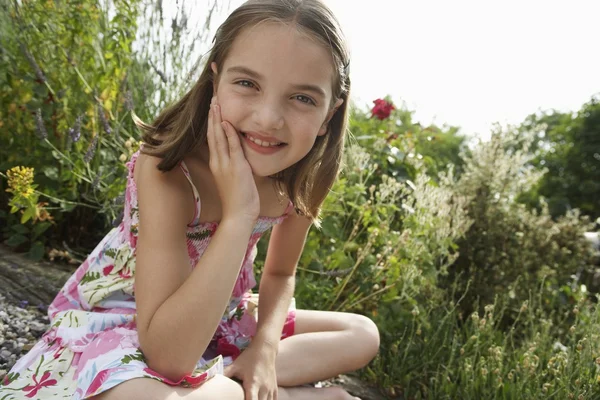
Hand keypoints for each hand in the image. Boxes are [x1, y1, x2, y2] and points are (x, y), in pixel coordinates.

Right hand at [207, 97, 259, 224]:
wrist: (238, 215)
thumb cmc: (239, 199)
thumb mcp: (235, 178)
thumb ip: (236, 164)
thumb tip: (241, 155)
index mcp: (217, 164)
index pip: (213, 138)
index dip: (212, 122)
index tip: (213, 108)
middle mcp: (218, 162)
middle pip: (212, 134)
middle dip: (212, 115)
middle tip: (212, 98)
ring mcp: (225, 165)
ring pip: (218, 137)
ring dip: (217, 119)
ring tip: (215, 103)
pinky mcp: (236, 168)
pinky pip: (232, 147)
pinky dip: (229, 134)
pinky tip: (226, 122)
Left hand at [224, 343, 277, 399]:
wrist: (265, 348)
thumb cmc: (249, 357)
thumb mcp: (235, 365)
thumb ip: (224, 374)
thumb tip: (210, 379)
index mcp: (253, 383)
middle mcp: (264, 388)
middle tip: (244, 399)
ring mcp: (271, 389)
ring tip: (252, 399)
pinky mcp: (275, 388)